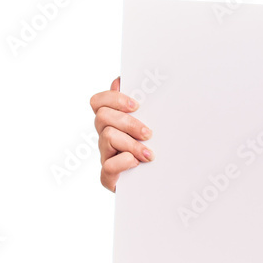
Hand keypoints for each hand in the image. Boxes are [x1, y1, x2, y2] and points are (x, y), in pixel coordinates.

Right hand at [90, 75, 152, 191]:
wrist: (164, 183)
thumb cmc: (160, 149)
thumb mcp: (156, 123)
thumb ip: (144, 104)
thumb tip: (125, 79)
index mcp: (113, 121)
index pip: (98, 101)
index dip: (113, 98)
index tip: (136, 105)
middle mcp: (105, 136)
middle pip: (102, 117)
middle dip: (127, 122)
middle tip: (148, 133)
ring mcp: (106, 155)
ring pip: (107, 137)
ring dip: (131, 144)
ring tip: (150, 154)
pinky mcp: (109, 177)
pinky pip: (108, 167)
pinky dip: (124, 162)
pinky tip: (137, 164)